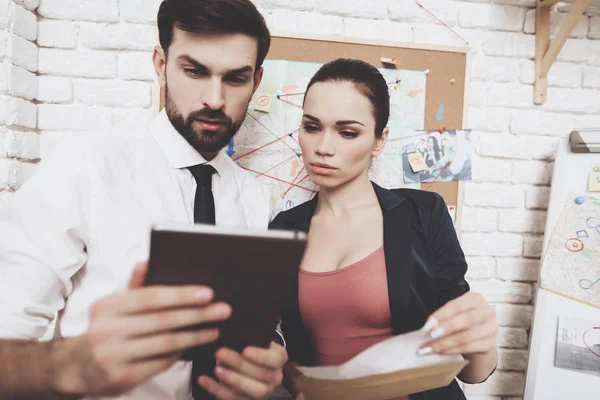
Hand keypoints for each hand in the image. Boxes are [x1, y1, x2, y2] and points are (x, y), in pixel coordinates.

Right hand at [54, 261, 230, 395]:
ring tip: (214, 329)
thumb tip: (147, 262)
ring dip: (195, 336)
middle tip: (223, 309)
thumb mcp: (113, 306)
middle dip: (197, 314)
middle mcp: (108, 331)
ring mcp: (114, 356)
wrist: (76, 367)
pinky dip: (180, 353)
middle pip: (163, 321)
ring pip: (165, 344)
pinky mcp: (122, 378)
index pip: (151, 297)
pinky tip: (195, 345)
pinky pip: (160, 363)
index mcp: (107, 307)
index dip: (182, 295)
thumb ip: (135, 286)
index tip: (208, 292)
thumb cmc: (105, 329)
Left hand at [198, 341, 287, 398]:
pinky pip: (234, 399)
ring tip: (216, 368)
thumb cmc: (250, 347)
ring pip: (253, 390)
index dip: (260, 356)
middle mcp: (275, 377)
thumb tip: (230, 328)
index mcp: (278, 358)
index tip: (245, 350)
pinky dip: (217, 389)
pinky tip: (204, 379)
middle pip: (261, 374)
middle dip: (239, 364)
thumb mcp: (254, 340)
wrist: (248, 365)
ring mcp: (264, 392)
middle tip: (220, 353)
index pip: (274, 358)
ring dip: (232, 379)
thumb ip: (248, 337)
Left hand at [418, 292, 496, 355]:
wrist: (478, 336)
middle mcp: (487, 312)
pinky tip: (442, 351)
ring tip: (431, 347)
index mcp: (475, 299)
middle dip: (447, 328)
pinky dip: (453, 350)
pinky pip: (470, 348)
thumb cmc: (462, 320)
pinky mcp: (490, 344)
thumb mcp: (454, 313)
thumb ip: (443, 318)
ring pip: (467, 336)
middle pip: (467, 319)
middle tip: (430, 335)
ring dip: (446, 343)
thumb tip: (427, 327)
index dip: (443, 314)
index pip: (459, 305)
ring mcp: (491, 328)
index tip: (428, 323)